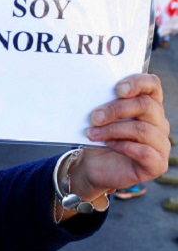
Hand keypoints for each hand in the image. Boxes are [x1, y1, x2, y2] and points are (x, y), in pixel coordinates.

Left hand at [71, 74, 169, 200]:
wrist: (93, 167)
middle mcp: (158, 123)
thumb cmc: (98, 138)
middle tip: (94, 117)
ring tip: (93, 133)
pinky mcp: (157, 164)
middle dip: (116, 109)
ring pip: (143, 129)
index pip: (152, 85)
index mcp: (148, 105)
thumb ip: (103, 104)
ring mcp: (161, 144)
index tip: (117, 89)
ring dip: (113, 130)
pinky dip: (124, 146)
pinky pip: (145, 152)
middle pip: (145, 105)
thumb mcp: (99, 119)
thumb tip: (90, 93)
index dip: (137, 83)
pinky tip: (110, 145)